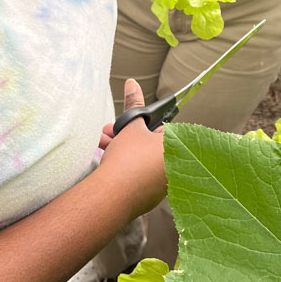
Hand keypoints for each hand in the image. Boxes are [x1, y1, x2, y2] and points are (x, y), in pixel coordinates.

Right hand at [98, 79, 166, 214]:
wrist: (113, 196)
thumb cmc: (128, 159)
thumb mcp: (131, 125)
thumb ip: (134, 104)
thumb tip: (132, 83)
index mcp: (177, 148)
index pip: (160, 129)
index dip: (139, 124)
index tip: (125, 124)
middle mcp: (174, 167)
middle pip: (148, 145)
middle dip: (126, 136)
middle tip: (109, 132)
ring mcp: (163, 185)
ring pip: (142, 160)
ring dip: (121, 149)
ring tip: (103, 144)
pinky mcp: (150, 198)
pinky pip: (138, 176)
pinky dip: (125, 168)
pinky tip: (107, 162)